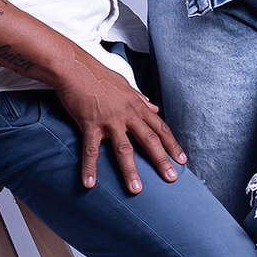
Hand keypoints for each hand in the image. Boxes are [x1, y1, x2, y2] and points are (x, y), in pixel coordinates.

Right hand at [53, 53, 187, 193]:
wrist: (75, 67)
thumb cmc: (99, 75)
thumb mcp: (125, 85)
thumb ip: (140, 99)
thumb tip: (154, 107)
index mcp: (137, 106)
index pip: (159, 127)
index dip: (172, 144)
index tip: (181, 160)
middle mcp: (127, 114)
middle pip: (149, 140)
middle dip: (161, 160)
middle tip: (171, 178)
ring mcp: (109, 120)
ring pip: (124, 149)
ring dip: (130, 171)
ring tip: (136, 189)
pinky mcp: (90, 123)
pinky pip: (91, 149)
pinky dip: (90, 167)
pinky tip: (89, 183)